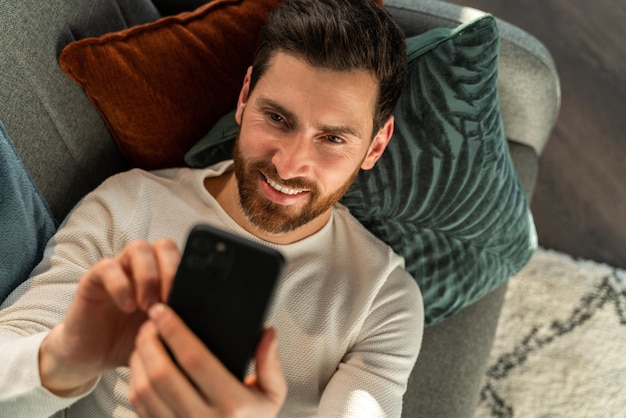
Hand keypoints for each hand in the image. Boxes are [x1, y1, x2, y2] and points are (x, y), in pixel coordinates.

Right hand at [39, 239, 180, 394]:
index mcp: (165, 277)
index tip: (193, 298)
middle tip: (169, 300)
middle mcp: (143, 267)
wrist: (95, 356)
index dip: (190, 272)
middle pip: (165, 245)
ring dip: (149, 275)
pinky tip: (127, 307)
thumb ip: (182, 321)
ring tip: (148, 306)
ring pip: (139, 248)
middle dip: (171, 270)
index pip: (184, 256)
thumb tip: (208, 319)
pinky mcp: (94, 278)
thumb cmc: (133, 341)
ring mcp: (120, 269)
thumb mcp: (163, 334)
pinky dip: (121, 285)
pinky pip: (108, 266)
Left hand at [129, 303, 286, 417]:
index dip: (175, 331)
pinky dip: (135, 382)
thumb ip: (270, 363)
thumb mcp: (273, 395)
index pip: (195, 359)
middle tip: (148, 322)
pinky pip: (140, 408)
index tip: (163, 311)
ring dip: (138, 360)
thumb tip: (267, 332)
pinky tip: (142, 366)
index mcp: (232, 404)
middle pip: (162, 373)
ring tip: (143, 341)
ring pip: (144, 391)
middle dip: (149, 341)